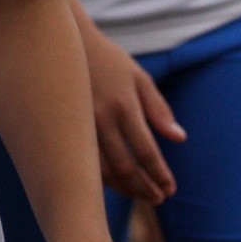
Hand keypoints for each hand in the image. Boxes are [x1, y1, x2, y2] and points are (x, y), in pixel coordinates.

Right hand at [80, 23, 184, 202]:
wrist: (60, 42)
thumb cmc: (106, 59)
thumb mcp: (137, 77)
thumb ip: (158, 108)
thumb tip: (179, 138)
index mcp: (123, 105)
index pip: (146, 151)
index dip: (159, 175)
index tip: (169, 190)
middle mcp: (100, 118)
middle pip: (124, 167)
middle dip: (143, 189)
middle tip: (157, 199)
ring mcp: (78, 125)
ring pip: (99, 171)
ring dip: (121, 189)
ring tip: (138, 194)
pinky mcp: (62, 128)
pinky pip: (80, 162)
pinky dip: (97, 178)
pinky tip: (110, 182)